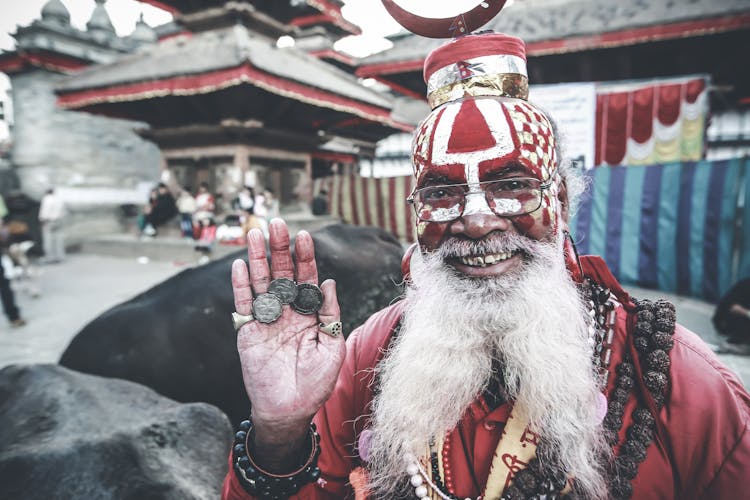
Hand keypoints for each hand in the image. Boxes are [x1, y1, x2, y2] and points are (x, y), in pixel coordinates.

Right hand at [231, 219, 345, 439]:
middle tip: (278, 223)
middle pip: (282, 273)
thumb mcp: (332, 347)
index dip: (305, 257)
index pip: (306, 278)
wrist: (289, 410)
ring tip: (256, 233)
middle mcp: (287, 311)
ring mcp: (266, 320)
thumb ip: (330, 314)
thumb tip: (329, 281)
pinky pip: (244, 304)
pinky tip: (241, 264)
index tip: (305, 235)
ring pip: (261, 283)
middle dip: (280, 248)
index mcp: (309, 313)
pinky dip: (241, 285)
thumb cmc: (315, 382)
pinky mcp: (247, 332)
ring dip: (259, 258)